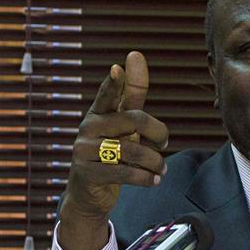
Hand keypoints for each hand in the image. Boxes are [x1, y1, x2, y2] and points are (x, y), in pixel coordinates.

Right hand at [58, 51, 168, 249]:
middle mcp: (89, 127)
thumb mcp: (125, 125)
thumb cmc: (113, 153)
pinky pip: (125, 173)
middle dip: (159, 133)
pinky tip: (154, 180)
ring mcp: (84, 149)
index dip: (115, 82)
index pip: (108, 93)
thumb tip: (135, 56)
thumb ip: (133, 95)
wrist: (90, 192)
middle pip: (135, 120)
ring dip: (155, 161)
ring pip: (132, 150)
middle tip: (164, 145)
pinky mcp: (86, 173)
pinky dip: (146, 178)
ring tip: (162, 169)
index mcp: (100, 112)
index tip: (118, 67)